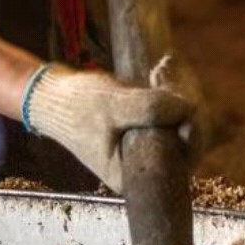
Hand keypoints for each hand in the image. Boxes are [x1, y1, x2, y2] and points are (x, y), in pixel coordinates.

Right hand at [24, 65, 192, 193]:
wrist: (51, 96)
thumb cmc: (75, 106)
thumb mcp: (112, 106)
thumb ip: (149, 109)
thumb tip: (188, 108)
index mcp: (132, 176)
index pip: (182, 161)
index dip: (194, 134)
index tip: (189, 106)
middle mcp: (141, 166)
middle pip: (186, 139)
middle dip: (183, 105)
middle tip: (164, 74)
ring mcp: (144, 146)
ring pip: (180, 122)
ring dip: (176, 93)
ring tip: (160, 68)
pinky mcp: (144, 127)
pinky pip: (170, 112)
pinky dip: (169, 91)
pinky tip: (159, 70)